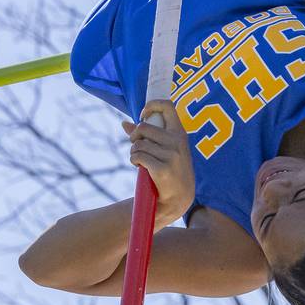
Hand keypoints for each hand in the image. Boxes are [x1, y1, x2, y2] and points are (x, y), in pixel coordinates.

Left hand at [122, 100, 195, 223]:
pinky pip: (137, 156)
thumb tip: (124, 123)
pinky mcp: (161, 168)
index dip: (152, 106)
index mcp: (180, 133)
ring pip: (138, 144)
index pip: (167, 107)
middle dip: (135, 136)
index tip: (143, 115)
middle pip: (144, 127)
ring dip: (134, 152)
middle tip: (137, 146)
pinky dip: (134, 161)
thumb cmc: (171, 171)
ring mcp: (170, 155)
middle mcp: (177, 142)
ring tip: (141, 161)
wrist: (178, 198)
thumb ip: (148, 136)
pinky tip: (140, 167)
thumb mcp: (167, 151)